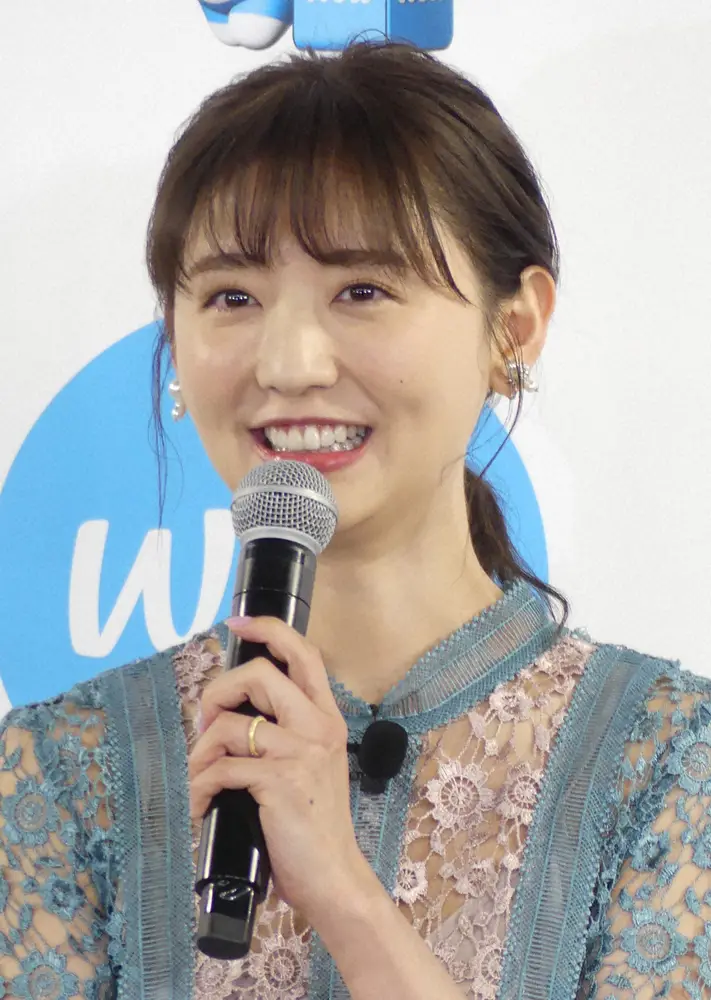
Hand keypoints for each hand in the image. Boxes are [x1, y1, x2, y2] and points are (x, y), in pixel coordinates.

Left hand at [188, 616, 367, 923]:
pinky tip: (201, 805)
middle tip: (205, 723)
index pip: (305, 654)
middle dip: (218, 692)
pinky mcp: (281, 783)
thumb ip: (283, 737)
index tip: (238, 623)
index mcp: (327, 720)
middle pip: (260, 674)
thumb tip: (229, 719)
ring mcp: (301, 754)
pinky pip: (222, 769)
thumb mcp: (310, 768)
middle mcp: (319, 728)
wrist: (334, 877)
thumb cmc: (314, 827)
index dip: (269, 630)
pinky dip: (200, 787)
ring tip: (198, 776)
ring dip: (200, 752)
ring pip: (231, 725)